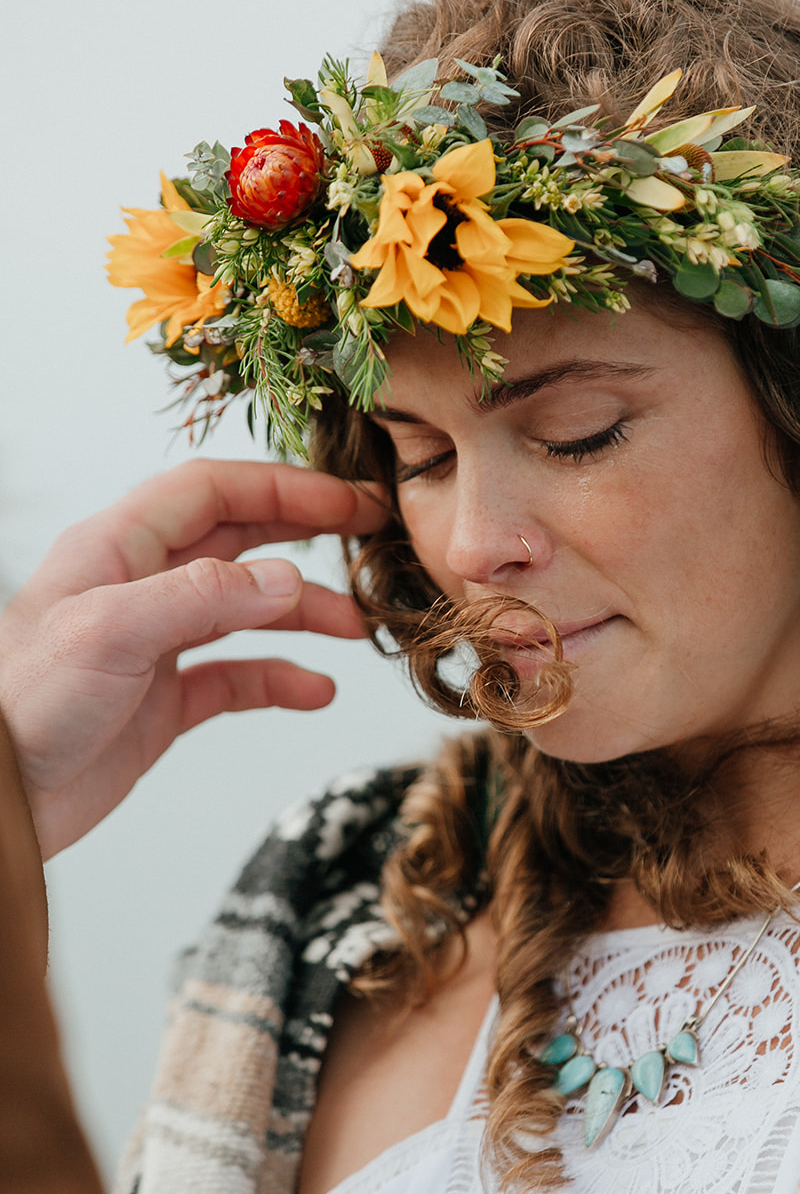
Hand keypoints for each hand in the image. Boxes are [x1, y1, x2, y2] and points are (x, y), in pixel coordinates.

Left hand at [0, 459, 387, 858]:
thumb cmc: (21, 705)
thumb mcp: (110, 632)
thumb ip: (201, 597)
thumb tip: (286, 578)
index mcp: (117, 548)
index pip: (213, 492)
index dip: (284, 488)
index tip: (348, 502)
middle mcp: (140, 587)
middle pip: (237, 539)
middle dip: (305, 534)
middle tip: (370, 535)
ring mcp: (154, 645)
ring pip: (246, 609)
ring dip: (303, 612)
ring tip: (356, 628)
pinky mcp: (162, 703)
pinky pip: (236, 678)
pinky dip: (280, 680)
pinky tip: (314, 691)